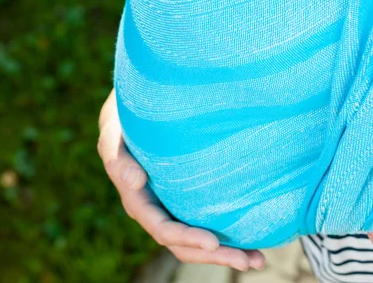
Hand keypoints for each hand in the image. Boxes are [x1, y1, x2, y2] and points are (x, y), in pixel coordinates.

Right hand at [97, 88, 264, 271]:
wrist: (133, 112)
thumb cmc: (123, 121)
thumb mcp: (114, 134)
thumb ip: (119, 158)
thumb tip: (134, 182)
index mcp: (138, 202)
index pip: (164, 229)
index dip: (188, 239)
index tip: (213, 242)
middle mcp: (157, 211)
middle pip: (186, 245)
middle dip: (217, 256)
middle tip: (250, 261)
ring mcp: (173, 206)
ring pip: (199, 240)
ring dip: (227, 252)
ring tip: (258, 260)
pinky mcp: (187, 197)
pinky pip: (206, 220)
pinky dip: (228, 232)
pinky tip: (254, 236)